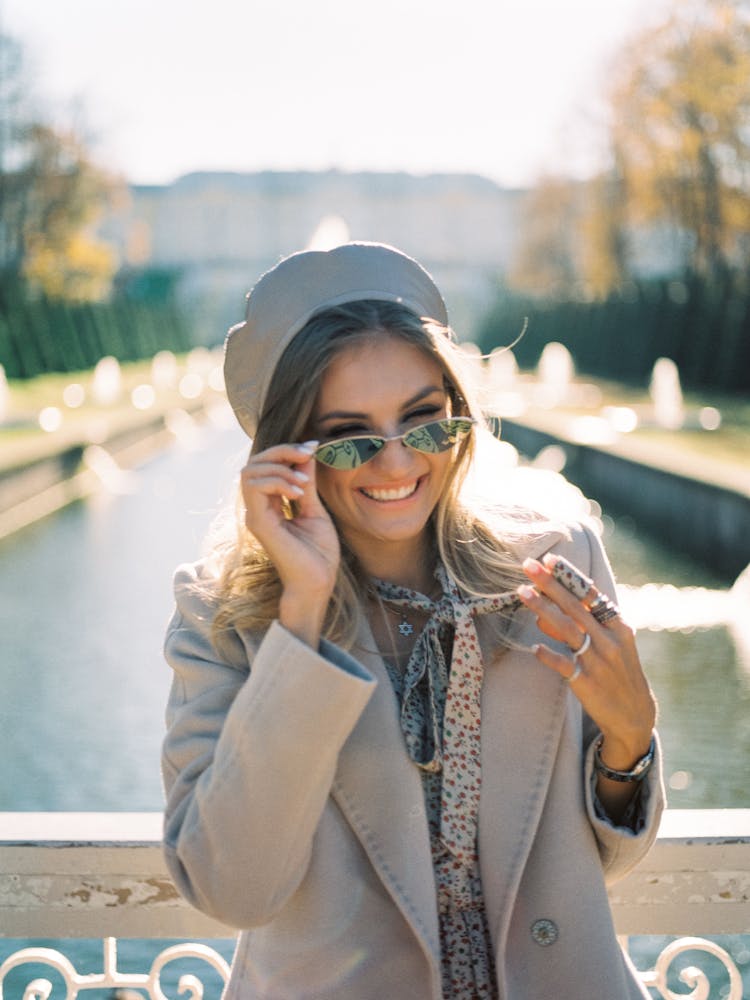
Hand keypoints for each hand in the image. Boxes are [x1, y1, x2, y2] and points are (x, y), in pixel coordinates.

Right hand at [241, 442, 339, 644]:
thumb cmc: (318, 553)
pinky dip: (276, 481)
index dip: (286, 451)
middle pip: (254, 463)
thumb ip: (306, 483)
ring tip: (302, 482)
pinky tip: (297, 492)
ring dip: (279, 468)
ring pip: (249, 471)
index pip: (266, 465)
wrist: (317, 583)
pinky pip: (254, 488)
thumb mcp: (314, 509)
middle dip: (281, 451)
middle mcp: (258, 508)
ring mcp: (255, 515)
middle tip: (306, 454)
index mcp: (270, 504)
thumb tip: (307, 454)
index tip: (312, 448)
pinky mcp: (258, 523)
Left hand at [517, 554, 656, 769]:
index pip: (592, 595)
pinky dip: (550, 655)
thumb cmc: (618, 673)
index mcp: (618, 627)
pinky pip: (564, 666)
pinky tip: (535, 647)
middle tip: (529, 565)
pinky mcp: (587, 683)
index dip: (570, 576)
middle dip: (550, 583)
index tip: (550, 559)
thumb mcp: (614, 645)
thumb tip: (547, 611)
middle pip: (575, 606)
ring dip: (544, 609)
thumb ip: (586, 626)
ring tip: (523, 592)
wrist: (635, 716)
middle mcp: (609, 641)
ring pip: (567, 629)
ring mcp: (598, 662)